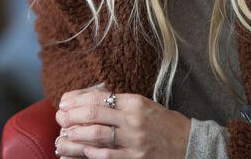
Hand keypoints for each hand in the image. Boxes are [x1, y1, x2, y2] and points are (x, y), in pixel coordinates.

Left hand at [54, 86, 189, 158]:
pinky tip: (82, 151)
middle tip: (60, 117)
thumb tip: (89, 101)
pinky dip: (91, 153)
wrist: (190, 144)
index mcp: (135, 102)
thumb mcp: (144, 106)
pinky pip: (107, 155)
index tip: (64, 102)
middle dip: (72, 116)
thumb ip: (120, 103)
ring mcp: (135, 141)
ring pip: (97, 135)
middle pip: (94, 114)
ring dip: (76, 135)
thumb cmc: (164, 124)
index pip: (99, 97)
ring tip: (65, 134)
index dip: (77, 100)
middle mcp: (134, 120)